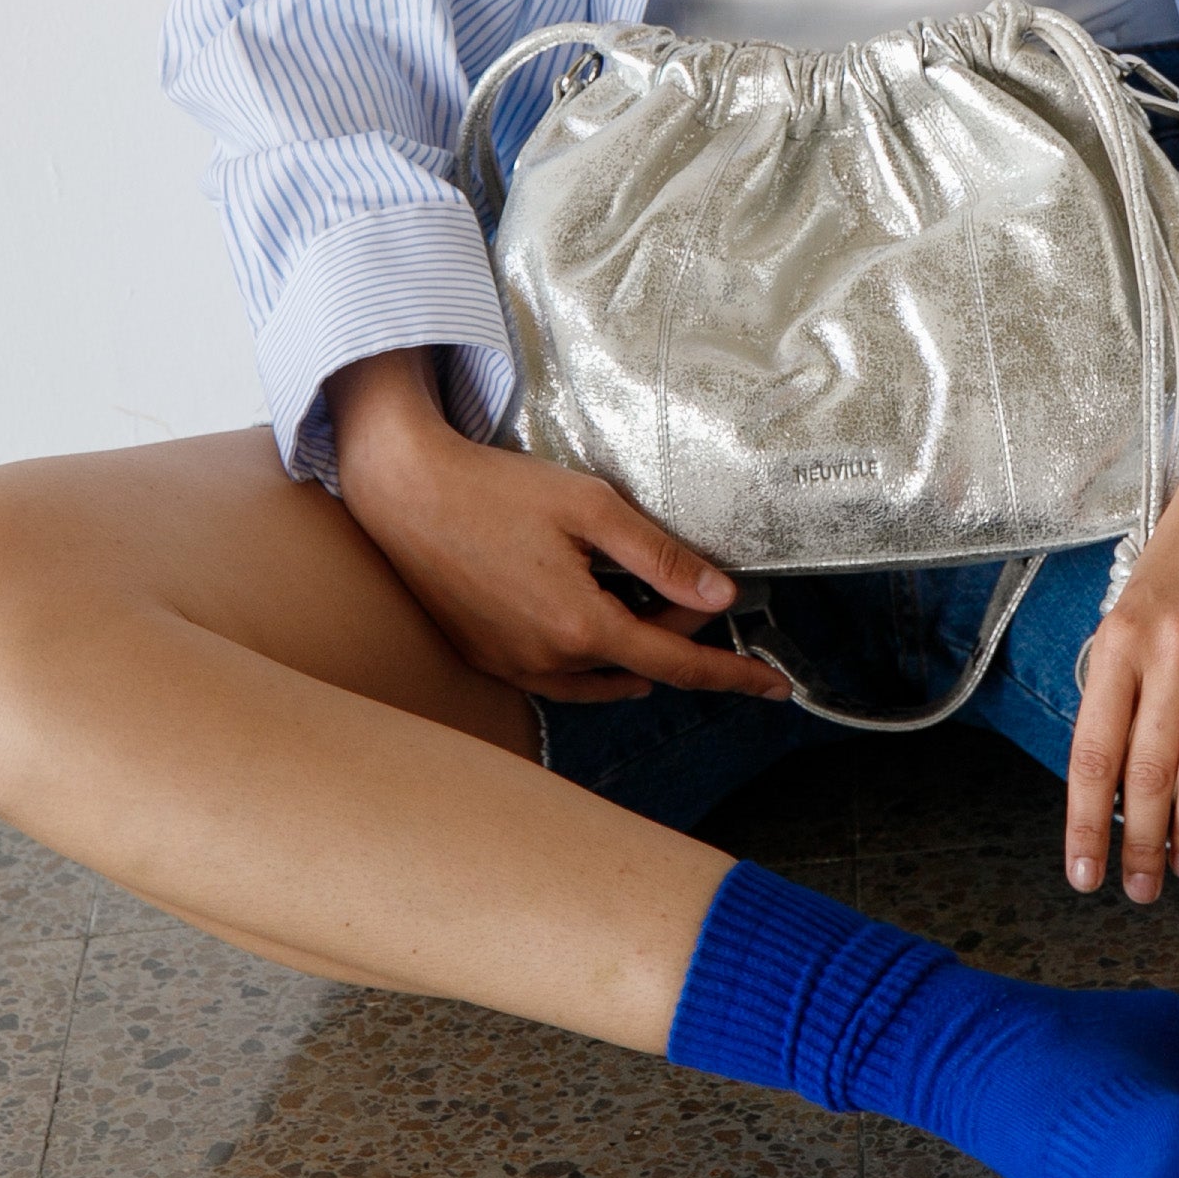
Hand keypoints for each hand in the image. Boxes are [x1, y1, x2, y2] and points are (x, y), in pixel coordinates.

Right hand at [330, 351, 791, 709]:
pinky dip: (590, 666)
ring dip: (633, 648)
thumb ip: (661, 558)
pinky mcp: (483, 657)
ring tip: (649, 607)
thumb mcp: (593, 509)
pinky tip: (598, 639)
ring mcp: (510, 665)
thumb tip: (720, 595)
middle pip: (640, 661)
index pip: (678, 662)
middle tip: (689, 581)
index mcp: (580, 627)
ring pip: (598, 676)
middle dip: (675, 627)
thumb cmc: (496, 491)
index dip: (732, 673)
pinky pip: (555, 680)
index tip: (773, 687)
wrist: (405, 492)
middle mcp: (545, 661)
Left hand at [1063, 339, 1178, 898]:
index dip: (1086, 823)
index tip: (1086, 875)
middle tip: (1145, 889)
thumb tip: (1107, 770)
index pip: (1093, 754)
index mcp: (1117, 644)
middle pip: (1149, 773)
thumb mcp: (1130, 610)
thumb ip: (1119, 683)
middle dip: (1144, 844)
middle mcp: (1165, 649)